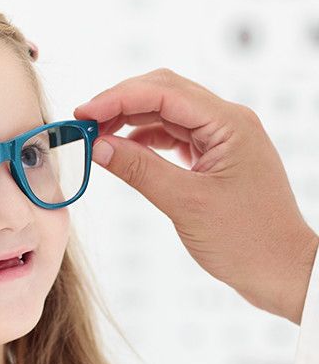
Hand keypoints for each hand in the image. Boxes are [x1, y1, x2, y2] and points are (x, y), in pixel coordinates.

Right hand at [74, 68, 318, 324]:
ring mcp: (222, 138)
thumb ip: (139, 169)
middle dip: (120, 102)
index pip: (163, 92)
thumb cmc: (247, 241)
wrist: (281, 271)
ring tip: (97, 136)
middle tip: (84, 122)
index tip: (83, 115)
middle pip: (163, 92)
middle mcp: (227, 122)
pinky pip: (173, 134)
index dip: (117, 98)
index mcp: (229, 123)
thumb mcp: (185, 203)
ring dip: (130, 119)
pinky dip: (144, 138)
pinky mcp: (215, 155)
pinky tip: (123, 150)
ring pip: (166, 112)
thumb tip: (97, 146)